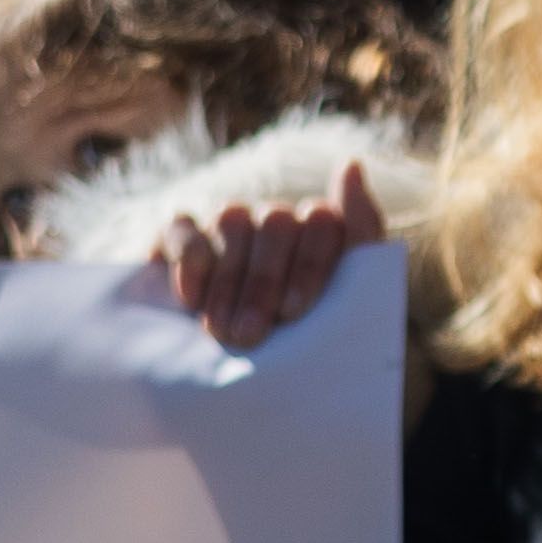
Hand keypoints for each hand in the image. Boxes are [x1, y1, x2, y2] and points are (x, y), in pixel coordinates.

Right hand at [162, 160, 383, 352]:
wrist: (236, 379)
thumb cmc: (301, 343)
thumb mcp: (343, 305)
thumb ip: (360, 234)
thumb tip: (351, 163)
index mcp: (324, 233)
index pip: (324, 222)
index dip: (310, 265)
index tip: (294, 312)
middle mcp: (278, 220)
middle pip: (278, 223)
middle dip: (264, 283)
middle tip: (250, 335)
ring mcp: (230, 224)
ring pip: (234, 220)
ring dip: (229, 280)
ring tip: (222, 332)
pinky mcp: (181, 235)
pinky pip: (185, 228)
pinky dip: (190, 261)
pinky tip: (190, 300)